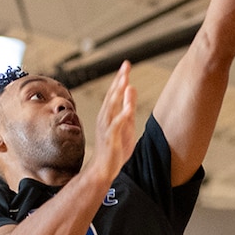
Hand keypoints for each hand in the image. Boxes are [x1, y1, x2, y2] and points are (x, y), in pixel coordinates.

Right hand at [89, 62, 137, 179]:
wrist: (103, 169)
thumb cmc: (114, 148)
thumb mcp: (126, 124)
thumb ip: (128, 107)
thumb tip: (131, 88)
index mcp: (109, 114)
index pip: (115, 92)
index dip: (120, 78)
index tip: (126, 64)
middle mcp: (105, 117)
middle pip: (112, 95)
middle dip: (119, 80)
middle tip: (125, 66)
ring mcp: (106, 127)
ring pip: (111, 107)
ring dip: (118, 94)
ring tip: (125, 81)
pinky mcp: (109, 138)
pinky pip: (116, 126)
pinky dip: (121, 117)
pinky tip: (128, 109)